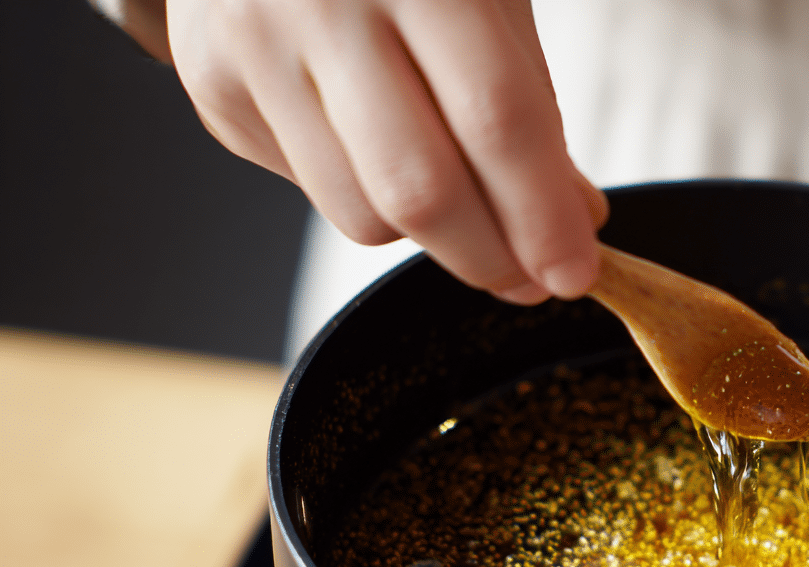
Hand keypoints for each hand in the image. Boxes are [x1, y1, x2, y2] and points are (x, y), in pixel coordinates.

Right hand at [167, 0, 606, 304]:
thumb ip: (531, 105)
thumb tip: (572, 220)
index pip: (497, 121)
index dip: (543, 215)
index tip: (574, 271)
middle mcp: (322, 4)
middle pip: (421, 191)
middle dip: (490, 259)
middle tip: (530, 277)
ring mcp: (253, 47)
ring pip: (361, 214)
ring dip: (431, 235)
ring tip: (460, 193)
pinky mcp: (214, 86)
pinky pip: (313, 190)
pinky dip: (366, 192)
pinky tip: (377, 139)